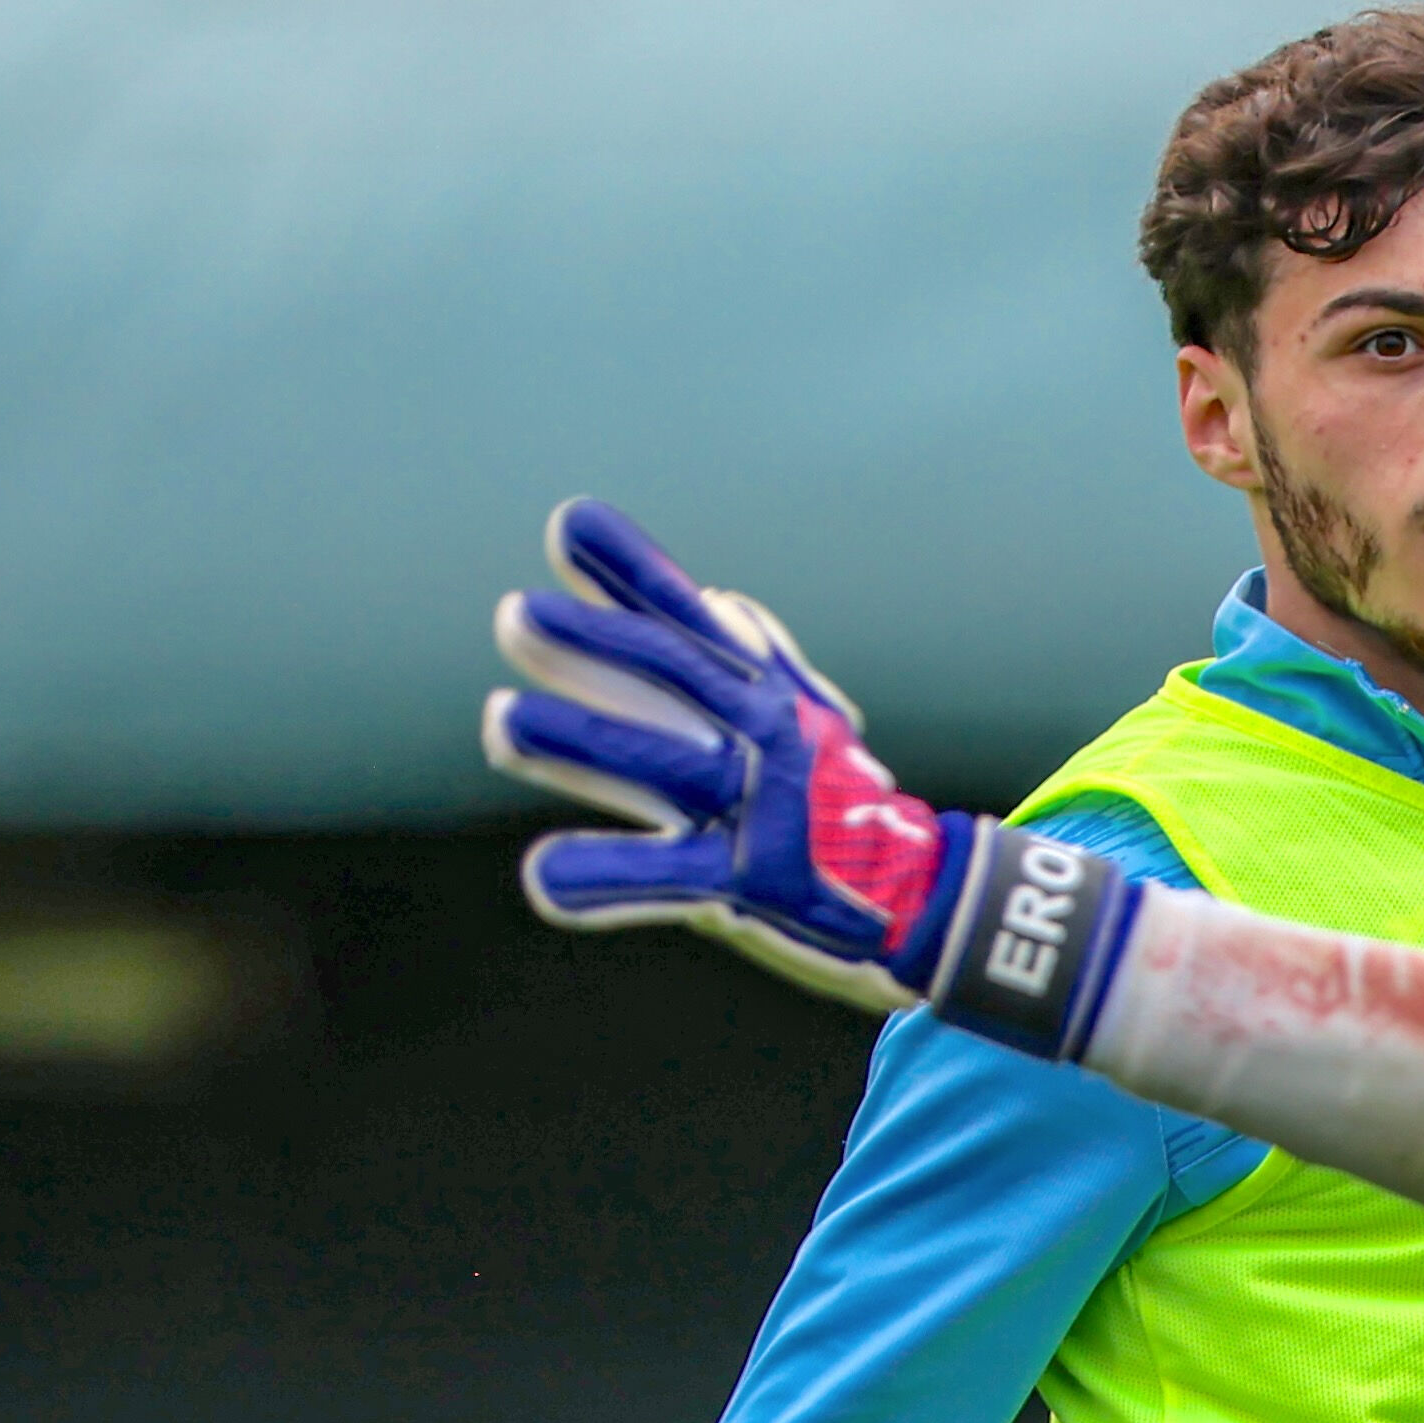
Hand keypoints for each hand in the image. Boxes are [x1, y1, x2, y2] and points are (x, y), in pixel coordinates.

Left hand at [485, 502, 970, 1011]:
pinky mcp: (748, 884)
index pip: (685, 616)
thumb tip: (712, 597)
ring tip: (502, 723)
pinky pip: (665, 881)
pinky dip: (603, 879)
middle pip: (669, 678)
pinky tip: (545, 877)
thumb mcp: (810, 712)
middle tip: (516, 617)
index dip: (628, 570)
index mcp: (761, 691)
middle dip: (593, 645)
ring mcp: (755, 808)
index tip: (568, 525)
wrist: (920, 898)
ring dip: (580, 744)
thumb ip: (753, 652)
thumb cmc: (845, 801)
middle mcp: (760, 736)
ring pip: (659, 766)